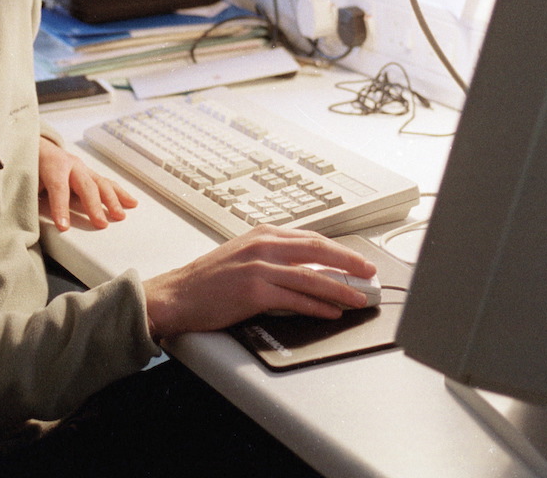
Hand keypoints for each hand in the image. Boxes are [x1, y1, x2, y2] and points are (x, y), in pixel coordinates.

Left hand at [38, 137, 137, 230]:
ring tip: (120, 215)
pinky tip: (131, 202)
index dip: (60, 208)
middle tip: (100, 224)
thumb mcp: (24, 179)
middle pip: (86, 186)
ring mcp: (83, 168)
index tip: (64, 227)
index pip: (58, 188)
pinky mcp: (90, 174)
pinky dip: (120, 193)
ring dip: (112, 201)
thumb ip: (31, 194)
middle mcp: (71, 164)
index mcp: (53, 164)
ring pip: (101, 183)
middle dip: (93, 206)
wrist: (36, 145)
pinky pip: (107, 183)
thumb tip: (31, 216)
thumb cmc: (29, 165)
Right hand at [143, 226, 376, 340]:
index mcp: (262, 234)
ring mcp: (259, 268)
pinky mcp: (254, 292)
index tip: (357, 260)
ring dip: (341, 289)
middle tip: (369, 273)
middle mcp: (263, 246)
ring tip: (359, 298)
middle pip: (318, 251)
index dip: (340, 250)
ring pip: (312, 276)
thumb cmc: (208, 280)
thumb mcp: (243, 255)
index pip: (311, 238)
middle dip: (349, 263)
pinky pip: (296, 299)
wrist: (177, 295)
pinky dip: (318, 306)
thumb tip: (307, 268)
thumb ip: (273, 256)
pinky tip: (332, 311)